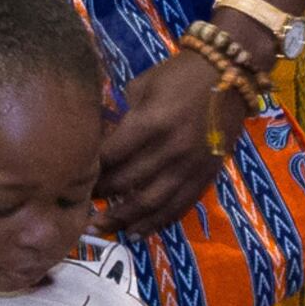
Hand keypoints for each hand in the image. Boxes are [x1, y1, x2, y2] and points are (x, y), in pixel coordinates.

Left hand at [97, 50, 233, 235]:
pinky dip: (156, 222)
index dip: (91, 170)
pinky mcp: (206, 176)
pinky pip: (178, 207)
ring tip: (102, 227)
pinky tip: (136, 231)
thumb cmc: (179, 75)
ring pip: (152, 204)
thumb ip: (123, 118)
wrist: (230, 74)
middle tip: (79, 205)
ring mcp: (190, 166)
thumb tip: (100, 145)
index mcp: (152, 123)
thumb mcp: (142, 87)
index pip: (112, 156)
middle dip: (101, 196)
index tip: (74, 178)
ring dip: (124, 219)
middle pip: (127, 182)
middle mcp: (171, 149)